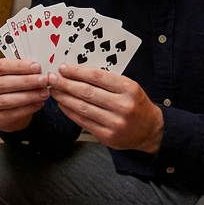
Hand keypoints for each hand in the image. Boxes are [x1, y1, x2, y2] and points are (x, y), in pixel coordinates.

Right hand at [0, 58, 49, 131]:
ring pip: (7, 100)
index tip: (36, 67)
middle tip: (43, 80)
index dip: (19, 66)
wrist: (5, 109)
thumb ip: (22, 70)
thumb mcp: (13, 74)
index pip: (0, 66)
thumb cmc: (10, 86)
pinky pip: (11, 114)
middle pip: (3, 83)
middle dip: (26, 81)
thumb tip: (38, 69)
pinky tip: (39, 103)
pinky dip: (28, 108)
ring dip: (29, 96)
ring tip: (44, 93)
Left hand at [47, 63, 162, 152]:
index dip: (76, 72)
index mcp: (129, 89)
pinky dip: (69, 112)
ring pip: (82, 107)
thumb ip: (106, 80)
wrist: (151, 130)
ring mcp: (115, 123)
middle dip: (65, 84)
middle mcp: (123, 106)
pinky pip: (83, 121)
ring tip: (54, 91)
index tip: (63, 68)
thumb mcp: (129, 87)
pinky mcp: (107, 136)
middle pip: (87, 92)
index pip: (97, 77)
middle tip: (52, 79)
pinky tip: (62, 104)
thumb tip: (76, 73)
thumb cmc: (137, 104)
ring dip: (64, 98)